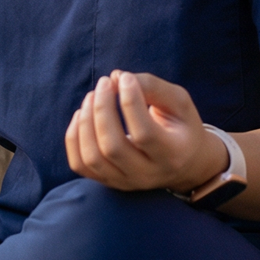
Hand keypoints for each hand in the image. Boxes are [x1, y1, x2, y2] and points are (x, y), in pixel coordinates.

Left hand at [64, 71, 229, 195]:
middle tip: (105, 82)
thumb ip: (152, 87)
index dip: (129, 102)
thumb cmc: (182, 126)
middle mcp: (147, 174)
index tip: (125, 78)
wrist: (185, 164)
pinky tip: (82, 115)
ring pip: (92, 158)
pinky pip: (79, 164)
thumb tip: (116, 78)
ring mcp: (125, 181)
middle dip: (102, 109)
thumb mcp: (179, 103)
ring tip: (92, 96)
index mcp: (172, 155)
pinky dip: (74, 137)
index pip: (143, 133)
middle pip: (112, 147)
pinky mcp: (108, 181)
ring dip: (86, 121)